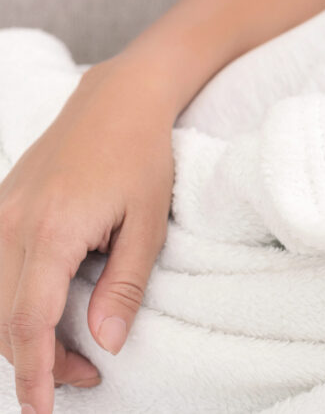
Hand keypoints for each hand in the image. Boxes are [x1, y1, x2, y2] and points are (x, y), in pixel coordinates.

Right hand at [0, 57, 176, 413]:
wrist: (116, 102)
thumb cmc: (141, 159)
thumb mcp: (148, 225)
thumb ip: (124, 287)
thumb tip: (106, 344)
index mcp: (51, 231)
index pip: (27, 321)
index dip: (35, 372)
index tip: (45, 408)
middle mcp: (10, 224)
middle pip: (2, 319)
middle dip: (37, 361)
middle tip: (85, 379)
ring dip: (23, 336)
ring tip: (74, 355)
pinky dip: (13, 305)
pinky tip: (48, 316)